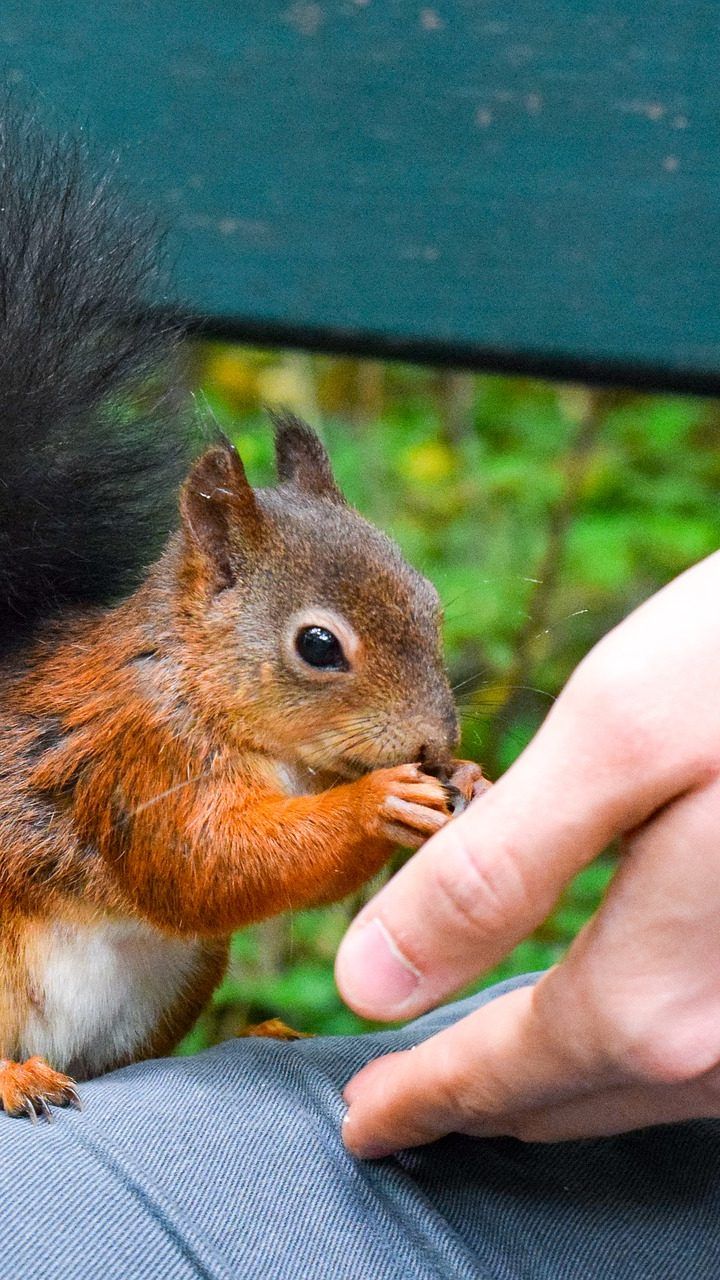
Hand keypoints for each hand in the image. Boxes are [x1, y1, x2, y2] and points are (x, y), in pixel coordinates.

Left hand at [336, 551, 719, 1155]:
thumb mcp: (617, 741)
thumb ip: (495, 870)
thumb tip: (372, 982)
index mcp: (661, 989)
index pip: (505, 1072)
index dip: (423, 1100)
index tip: (365, 1124)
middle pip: (577, 1098)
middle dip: (480, 1104)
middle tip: (407, 1113)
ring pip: (650, 1087)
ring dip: (560, 1088)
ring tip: (491, 1083)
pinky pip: (710, 1057)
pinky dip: (640, 1054)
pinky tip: (621, 1026)